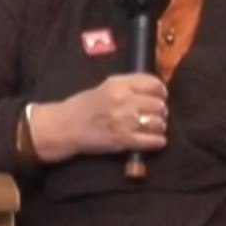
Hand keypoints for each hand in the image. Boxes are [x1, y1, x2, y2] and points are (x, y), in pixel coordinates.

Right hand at [28, 74, 167, 161]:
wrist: (64, 127)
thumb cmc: (83, 106)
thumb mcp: (106, 87)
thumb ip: (129, 86)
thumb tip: (155, 91)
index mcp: (118, 84)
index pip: (153, 84)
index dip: (160, 92)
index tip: (159, 97)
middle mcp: (123, 100)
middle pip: (159, 104)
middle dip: (160, 111)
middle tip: (155, 115)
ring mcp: (123, 120)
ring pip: (158, 122)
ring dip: (159, 126)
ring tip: (153, 128)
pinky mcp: (122, 140)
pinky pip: (152, 141)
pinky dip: (158, 141)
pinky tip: (155, 141)